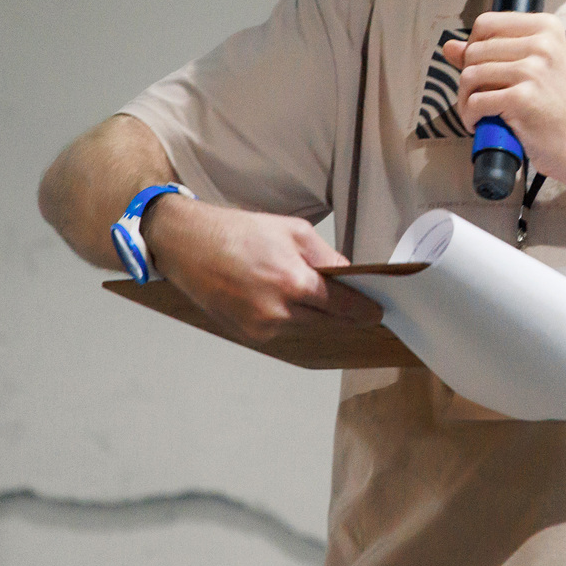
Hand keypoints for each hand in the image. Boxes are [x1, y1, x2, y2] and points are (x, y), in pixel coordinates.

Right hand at [142, 197, 381, 343]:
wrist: (189, 246)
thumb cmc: (238, 232)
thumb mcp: (292, 230)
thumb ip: (325, 256)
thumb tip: (348, 274)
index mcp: (293, 282)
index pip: (342, 306)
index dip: (364, 310)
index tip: (377, 312)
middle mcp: (278, 311)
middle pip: (327, 321)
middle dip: (341, 312)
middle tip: (355, 304)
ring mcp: (261, 327)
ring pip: (305, 327)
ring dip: (314, 314)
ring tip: (307, 292)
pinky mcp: (248, 334)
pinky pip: (282, 330)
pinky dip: (290, 318)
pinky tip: (283, 299)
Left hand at [439, 11, 565, 190]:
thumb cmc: (559, 107)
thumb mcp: (534, 68)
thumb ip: (493, 52)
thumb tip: (451, 46)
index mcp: (546, 28)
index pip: (486, 23)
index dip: (473, 46)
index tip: (480, 66)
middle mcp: (542, 44)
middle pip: (475, 50)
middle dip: (467, 77)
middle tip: (477, 97)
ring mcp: (533, 70)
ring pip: (470, 75)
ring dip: (465, 99)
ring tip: (477, 112)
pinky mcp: (522, 98)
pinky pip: (475, 101)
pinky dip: (470, 116)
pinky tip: (480, 123)